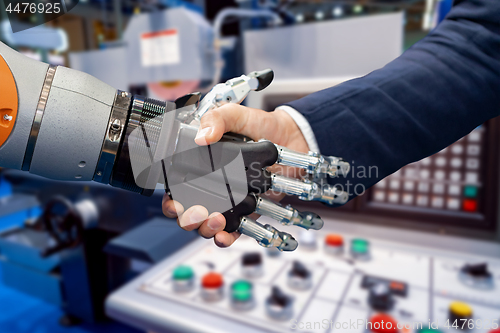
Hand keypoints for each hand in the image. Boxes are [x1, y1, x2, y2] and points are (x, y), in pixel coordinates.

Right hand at [162, 104, 308, 246]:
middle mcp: (211, 187)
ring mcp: (228, 200)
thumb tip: (202, 137)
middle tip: (197, 213)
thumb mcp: (235, 114)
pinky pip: (232, 231)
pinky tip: (224, 235)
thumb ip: (217, 119)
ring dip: (206, 228)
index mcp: (200, 165)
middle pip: (187, 212)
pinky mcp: (247, 211)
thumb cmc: (261, 125)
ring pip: (206, 224)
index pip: (176, 188)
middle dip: (187, 219)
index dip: (170, 200)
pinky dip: (225, 238)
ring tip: (216, 219)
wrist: (292, 137)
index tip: (174, 202)